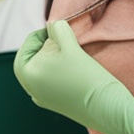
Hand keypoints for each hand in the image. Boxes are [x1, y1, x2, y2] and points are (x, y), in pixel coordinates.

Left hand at [14, 21, 133, 133]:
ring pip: (40, 68)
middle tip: (64, 39)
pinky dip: (55, 71)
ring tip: (69, 53)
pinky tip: (70, 69)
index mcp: (26, 71)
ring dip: (51, 58)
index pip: (30, 42)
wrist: (106, 108)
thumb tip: (53, 25)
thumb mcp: (71, 45)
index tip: (62, 30)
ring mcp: (40, 97)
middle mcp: (30, 87)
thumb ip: (59, 29)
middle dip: (46, 45)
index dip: (46, 32)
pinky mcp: (52, 103)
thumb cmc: (86, 75)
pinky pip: (47, 81)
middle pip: (32, 56)